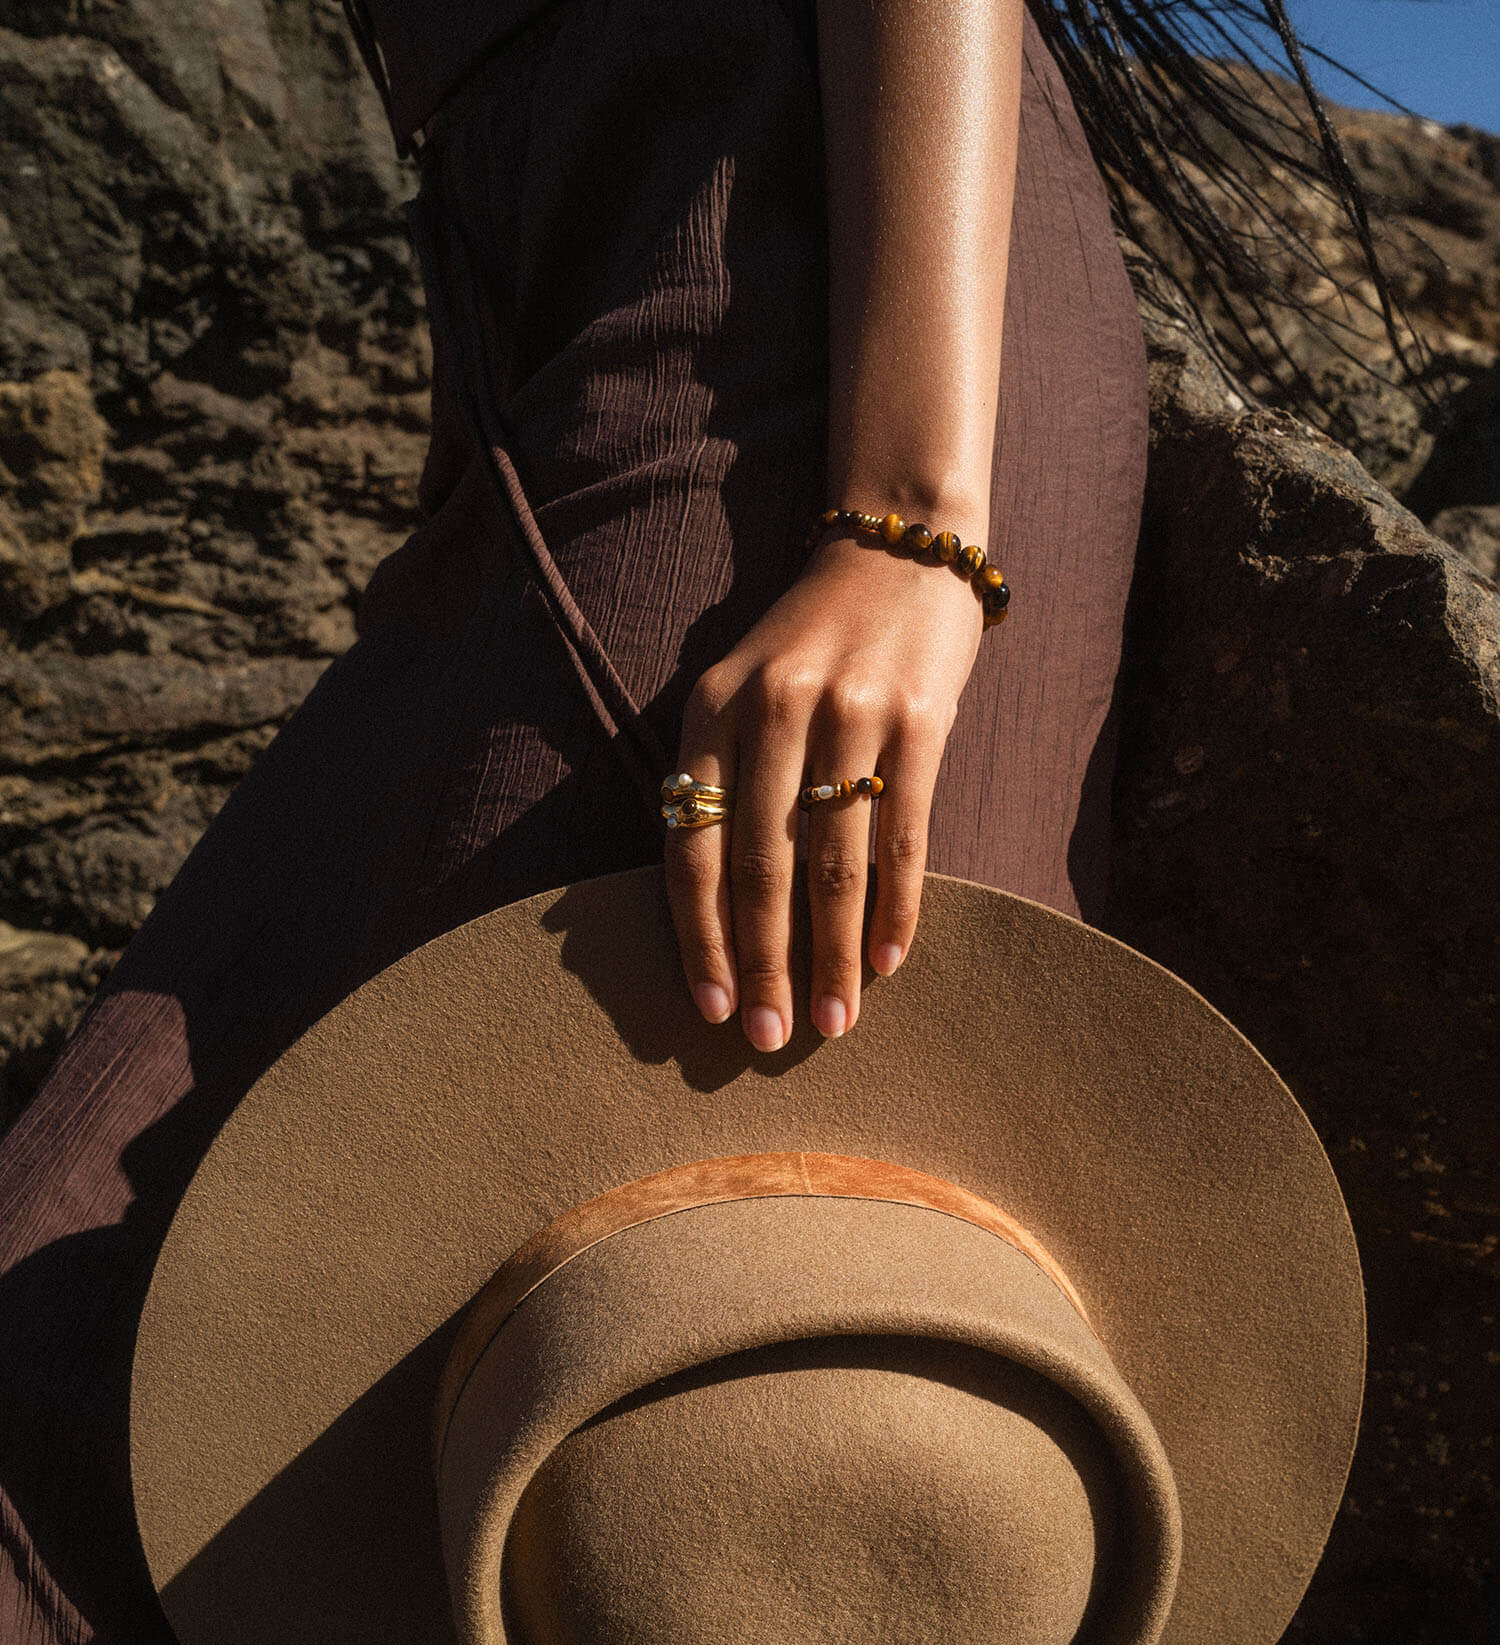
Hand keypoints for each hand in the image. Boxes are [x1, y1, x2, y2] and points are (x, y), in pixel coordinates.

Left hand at [664, 530, 984, 1049]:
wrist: (897, 546)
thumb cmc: (810, 641)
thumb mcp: (741, 688)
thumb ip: (720, 776)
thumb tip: (712, 906)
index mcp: (712, 709)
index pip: (693, 845)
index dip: (700, 936)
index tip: (711, 1008)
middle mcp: (774, 710)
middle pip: (761, 867)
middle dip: (765, 964)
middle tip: (770, 1040)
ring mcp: (849, 713)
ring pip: (834, 863)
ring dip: (832, 955)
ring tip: (834, 1021)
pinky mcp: (920, 720)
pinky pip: (903, 836)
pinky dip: (894, 907)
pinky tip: (887, 961)